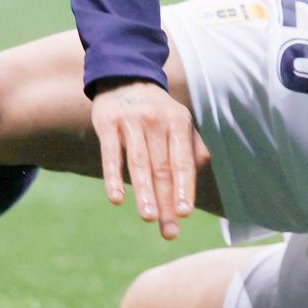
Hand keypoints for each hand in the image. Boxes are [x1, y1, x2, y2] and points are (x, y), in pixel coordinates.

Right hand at [89, 80, 209, 240]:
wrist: (123, 78)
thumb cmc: (156, 112)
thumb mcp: (179, 122)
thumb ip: (192, 147)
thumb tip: (201, 172)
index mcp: (179, 122)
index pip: (183, 162)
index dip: (184, 188)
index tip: (184, 213)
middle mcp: (157, 121)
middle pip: (162, 169)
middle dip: (166, 201)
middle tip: (169, 230)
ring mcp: (131, 121)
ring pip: (139, 164)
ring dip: (144, 193)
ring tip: (149, 217)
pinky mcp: (107, 123)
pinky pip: (111, 154)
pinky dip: (113, 177)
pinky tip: (117, 199)